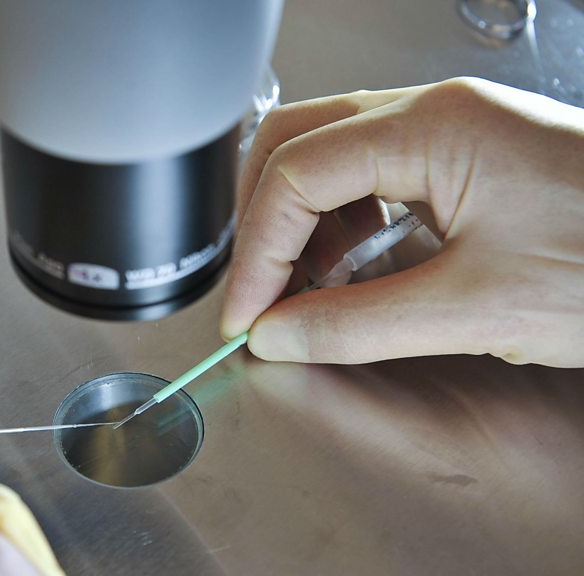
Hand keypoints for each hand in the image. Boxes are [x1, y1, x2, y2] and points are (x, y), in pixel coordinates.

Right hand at [220, 77, 583, 366]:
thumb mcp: (478, 307)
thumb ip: (360, 324)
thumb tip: (280, 334)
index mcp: (432, 127)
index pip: (296, 174)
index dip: (259, 253)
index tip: (248, 317)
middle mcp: (434, 112)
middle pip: (296, 143)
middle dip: (264, 222)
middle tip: (258, 293)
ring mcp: (450, 128)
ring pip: (329, 155)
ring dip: (302, 225)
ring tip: (305, 292)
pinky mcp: (465, 155)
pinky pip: (371, 174)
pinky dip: (342, 225)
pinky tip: (351, 271)